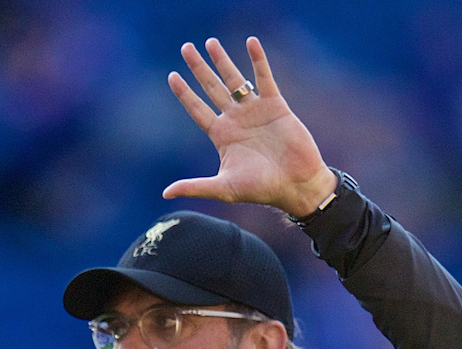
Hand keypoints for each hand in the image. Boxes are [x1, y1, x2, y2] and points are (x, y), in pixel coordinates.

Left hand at [162, 37, 337, 218]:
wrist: (296, 185)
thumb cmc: (261, 189)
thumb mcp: (224, 188)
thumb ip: (195, 186)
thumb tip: (165, 193)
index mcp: (222, 135)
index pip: (197, 109)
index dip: (184, 93)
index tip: (172, 75)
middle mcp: (235, 119)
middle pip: (212, 88)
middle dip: (199, 68)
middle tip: (186, 47)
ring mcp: (255, 111)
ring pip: (235, 80)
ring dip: (223, 60)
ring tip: (210, 42)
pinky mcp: (275, 105)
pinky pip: (264, 78)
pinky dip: (258, 60)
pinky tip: (251, 42)